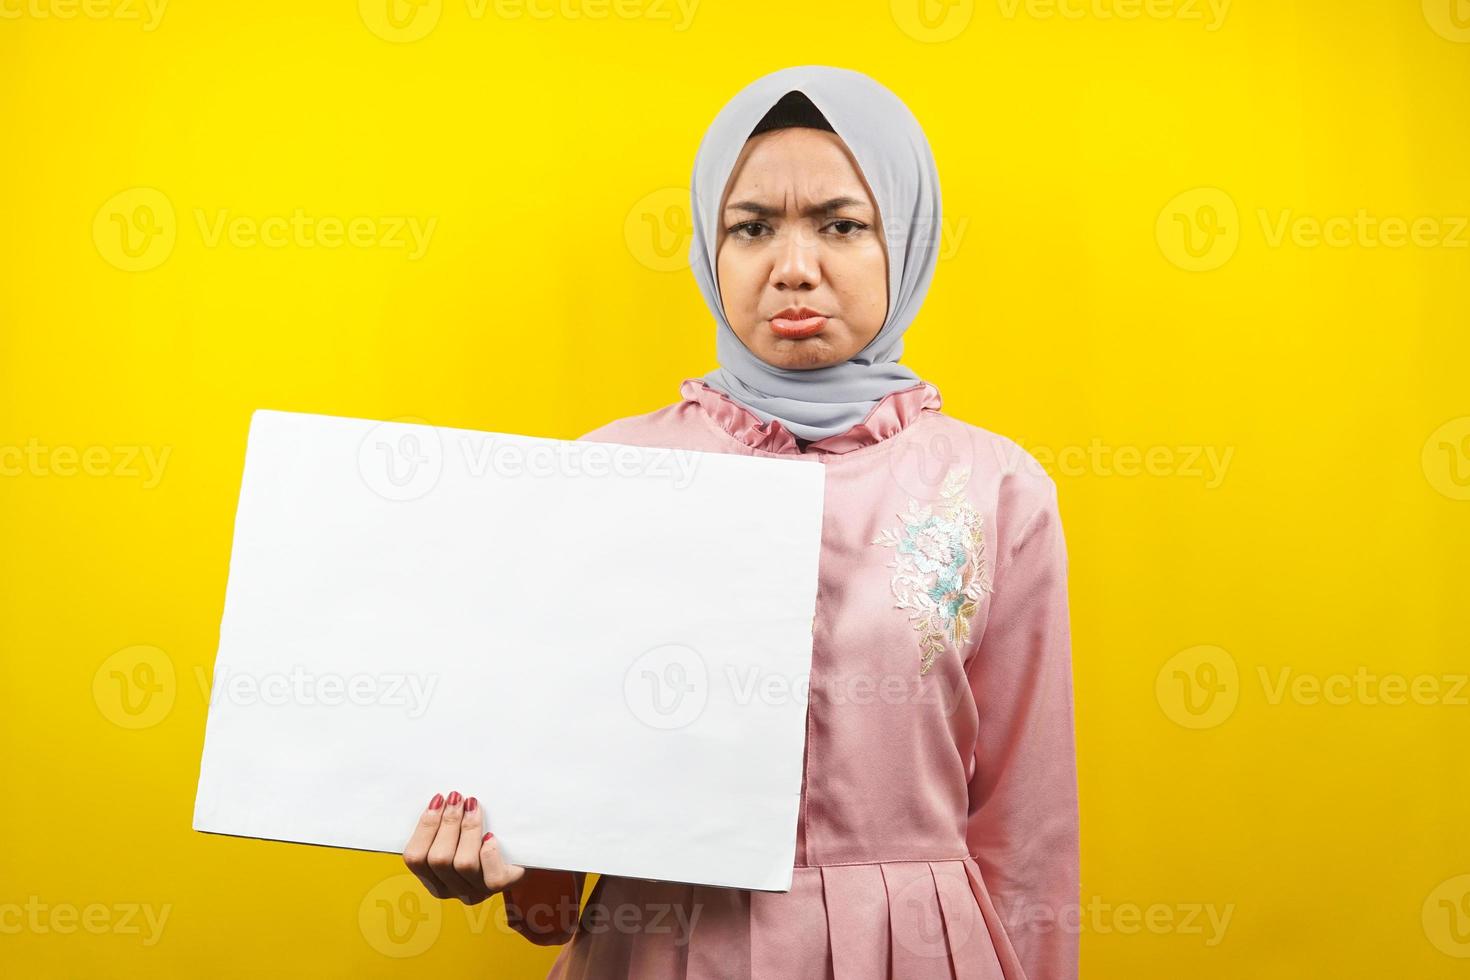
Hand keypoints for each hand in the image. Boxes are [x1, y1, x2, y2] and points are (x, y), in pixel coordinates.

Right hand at [402, 790, 522, 904]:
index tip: (437, 800)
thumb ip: (442, 821)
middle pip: (439, 859)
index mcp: (431, 876)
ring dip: (467, 829)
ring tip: (473, 806)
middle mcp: (450, 888)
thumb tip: (436, 798)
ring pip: (464, 863)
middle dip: (447, 823)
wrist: (518, 848)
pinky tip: (490, 835)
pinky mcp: (500, 886)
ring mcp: (475, 890)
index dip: (424, 827)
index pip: (415, 858)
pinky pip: (491, 875)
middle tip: (457, 798)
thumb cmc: (482, 831)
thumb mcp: (456, 829)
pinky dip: (489, 853)